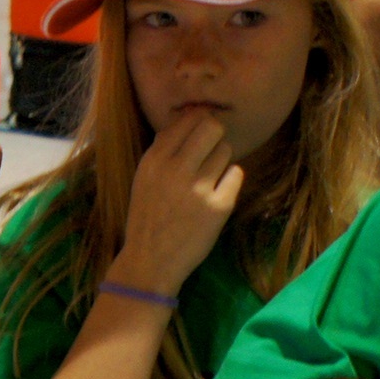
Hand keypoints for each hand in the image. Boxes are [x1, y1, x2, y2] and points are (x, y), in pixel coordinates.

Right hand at [109, 109, 243, 294]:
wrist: (150, 261)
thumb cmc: (148, 217)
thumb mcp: (144, 178)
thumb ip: (163, 149)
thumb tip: (190, 117)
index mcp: (153, 160)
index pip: (188, 118)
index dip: (200, 120)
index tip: (201, 132)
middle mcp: (174, 170)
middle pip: (212, 127)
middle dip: (215, 135)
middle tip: (210, 151)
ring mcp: (198, 189)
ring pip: (226, 150)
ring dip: (221, 161)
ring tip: (208, 180)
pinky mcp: (219, 206)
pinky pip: (236, 174)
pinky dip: (229, 182)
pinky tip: (216, 195)